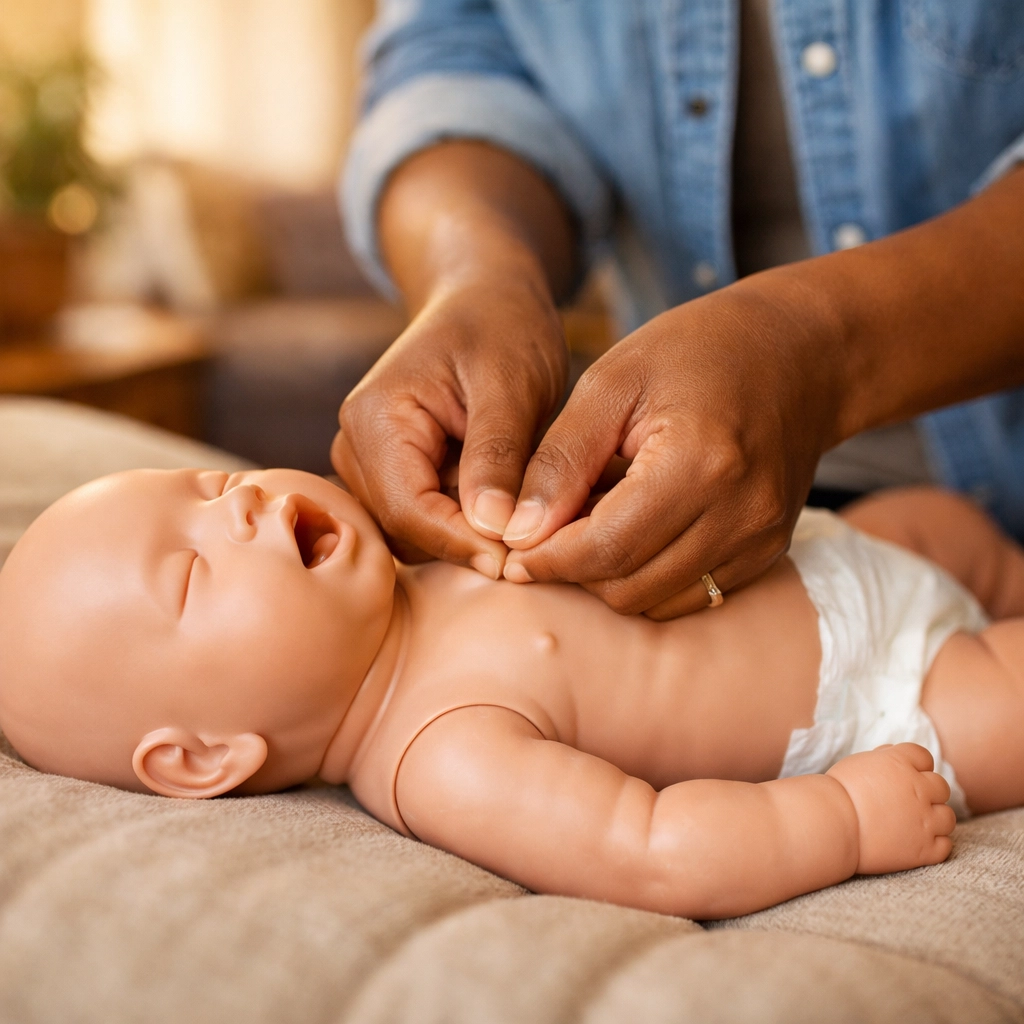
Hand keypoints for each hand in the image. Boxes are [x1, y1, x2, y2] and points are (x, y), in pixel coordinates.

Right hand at [331, 275, 567, 578]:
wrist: (487, 301)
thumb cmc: (501, 328)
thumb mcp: (510, 384)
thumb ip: (497, 455)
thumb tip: (493, 529)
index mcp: (374, 419)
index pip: (408, 510)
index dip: (461, 543)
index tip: (517, 562)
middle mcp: (357, 448)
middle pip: (405, 530)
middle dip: (466, 542)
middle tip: (533, 546)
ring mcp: (371, 466)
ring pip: (415, 535)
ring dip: (467, 534)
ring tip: (523, 512)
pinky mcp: (395, 477)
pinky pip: (426, 523)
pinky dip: (466, 524)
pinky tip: (506, 504)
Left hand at [502, 272, 843, 616]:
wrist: (801, 352)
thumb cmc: (697, 350)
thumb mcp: (612, 382)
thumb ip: (561, 460)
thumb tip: (517, 532)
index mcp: (700, 463)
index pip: (605, 548)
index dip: (547, 560)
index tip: (509, 549)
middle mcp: (740, 514)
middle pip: (628, 587)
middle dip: (573, 570)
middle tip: (548, 529)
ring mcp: (760, 539)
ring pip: (655, 601)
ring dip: (608, 576)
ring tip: (591, 521)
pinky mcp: (766, 552)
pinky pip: (690, 594)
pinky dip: (647, 576)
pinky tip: (632, 530)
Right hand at [826, 743, 955, 874]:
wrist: (832, 825)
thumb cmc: (838, 792)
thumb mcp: (859, 763)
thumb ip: (884, 759)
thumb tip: (894, 756)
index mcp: (900, 763)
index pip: (924, 757)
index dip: (915, 766)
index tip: (904, 776)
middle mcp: (918, 789)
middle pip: (941, 787)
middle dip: (928, 793)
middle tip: (907, 803)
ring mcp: (924, 820)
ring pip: (947, 817)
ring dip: (934, 820)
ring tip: (912, 825)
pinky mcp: (924, 849)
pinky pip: (945, 845)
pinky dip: (934, 845)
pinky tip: (915, 843)